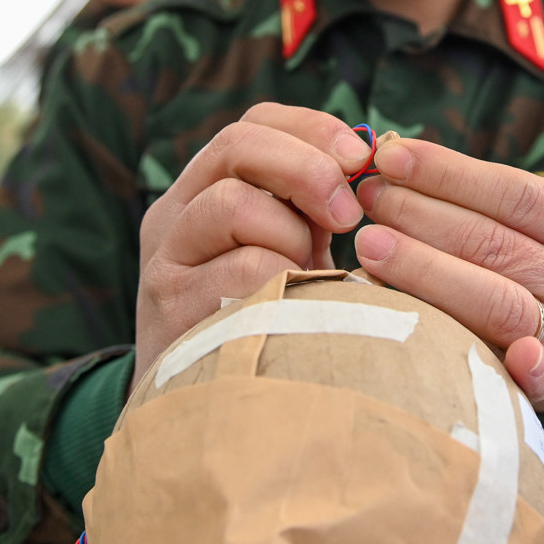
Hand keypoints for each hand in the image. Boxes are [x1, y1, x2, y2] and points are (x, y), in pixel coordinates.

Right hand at [134, 104, 373, 383]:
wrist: (199, 419)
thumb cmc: (265, 328)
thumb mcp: (286, 258)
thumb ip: (311, 213)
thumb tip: (378, 166)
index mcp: (204, 191)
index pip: (255, 124)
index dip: (312, 128)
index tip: (362, 158)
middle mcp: (174, 215)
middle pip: (239, 143)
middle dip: (307, 169)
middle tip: (346, 217)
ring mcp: (165, 259)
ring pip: (236, 203)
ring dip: (291, 237)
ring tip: (304, 281)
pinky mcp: (170, 306)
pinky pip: (244, 269)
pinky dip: (285, 284)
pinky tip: (293, 314)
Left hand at [353, 138, 543, 408]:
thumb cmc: (536, 267)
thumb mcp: (533, 227)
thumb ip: (477, 198)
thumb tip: (393, 158)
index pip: (516, 193)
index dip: (449, 173)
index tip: (391, 157)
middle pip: (497, 244)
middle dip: (422, 216)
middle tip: (368, 199)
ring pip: (496, 302)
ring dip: (426, 270)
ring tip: (370, 244)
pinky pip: (525, 374)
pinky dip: (501, 360)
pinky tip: (453, 342)